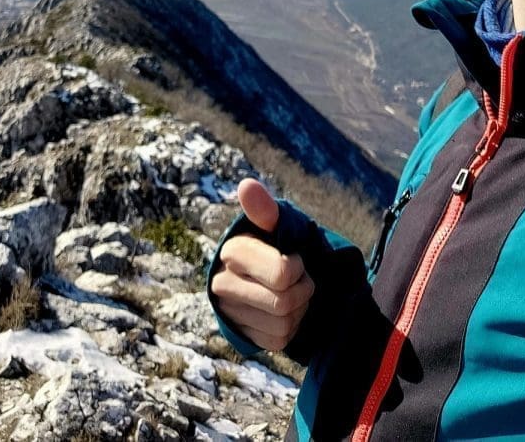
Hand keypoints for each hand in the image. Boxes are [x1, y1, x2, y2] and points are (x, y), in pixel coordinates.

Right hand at [211, 178, 314, 351]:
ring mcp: (229, 311)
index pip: (282, 273)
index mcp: (233, 251)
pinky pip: (278, 340)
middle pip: (284, 302)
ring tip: (290, 291)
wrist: (270, 273)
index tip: (294, 258)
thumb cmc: (277, 242)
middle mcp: (222, 282)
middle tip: (298, 277)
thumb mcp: (275, 224)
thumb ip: (264, 209)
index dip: (298, 267)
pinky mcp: (240, 334)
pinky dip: (291, 327)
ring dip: (298, 309)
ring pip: (283, 323)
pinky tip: (284, 311)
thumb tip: (246, 185)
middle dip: (302, 290)